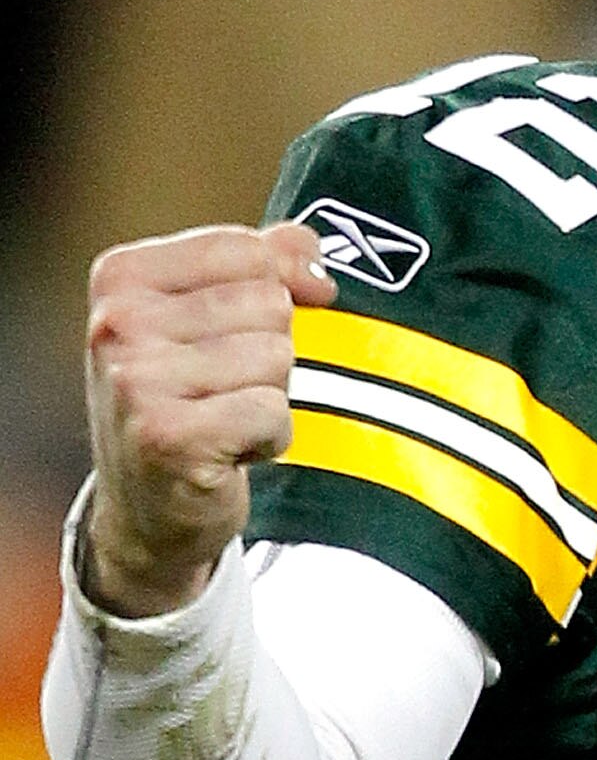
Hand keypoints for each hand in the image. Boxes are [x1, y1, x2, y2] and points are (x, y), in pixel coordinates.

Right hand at [83, 223, 334, 615]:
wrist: (148, 510)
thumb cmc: (186, 400)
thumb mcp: (206, 318)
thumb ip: (262, 263)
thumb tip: (315, 257)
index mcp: (121, 276)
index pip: (246, 249)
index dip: (277, 288)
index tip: (252, 328)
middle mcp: (117, 323)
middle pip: (268, 304)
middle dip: (270, 353)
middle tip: (225, 389)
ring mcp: (136, 381)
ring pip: (276, 357)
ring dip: (270, 397)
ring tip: (226, 419)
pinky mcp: (170, 438)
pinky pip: (273, 412)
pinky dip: (270, 438)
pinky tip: (231, 451)